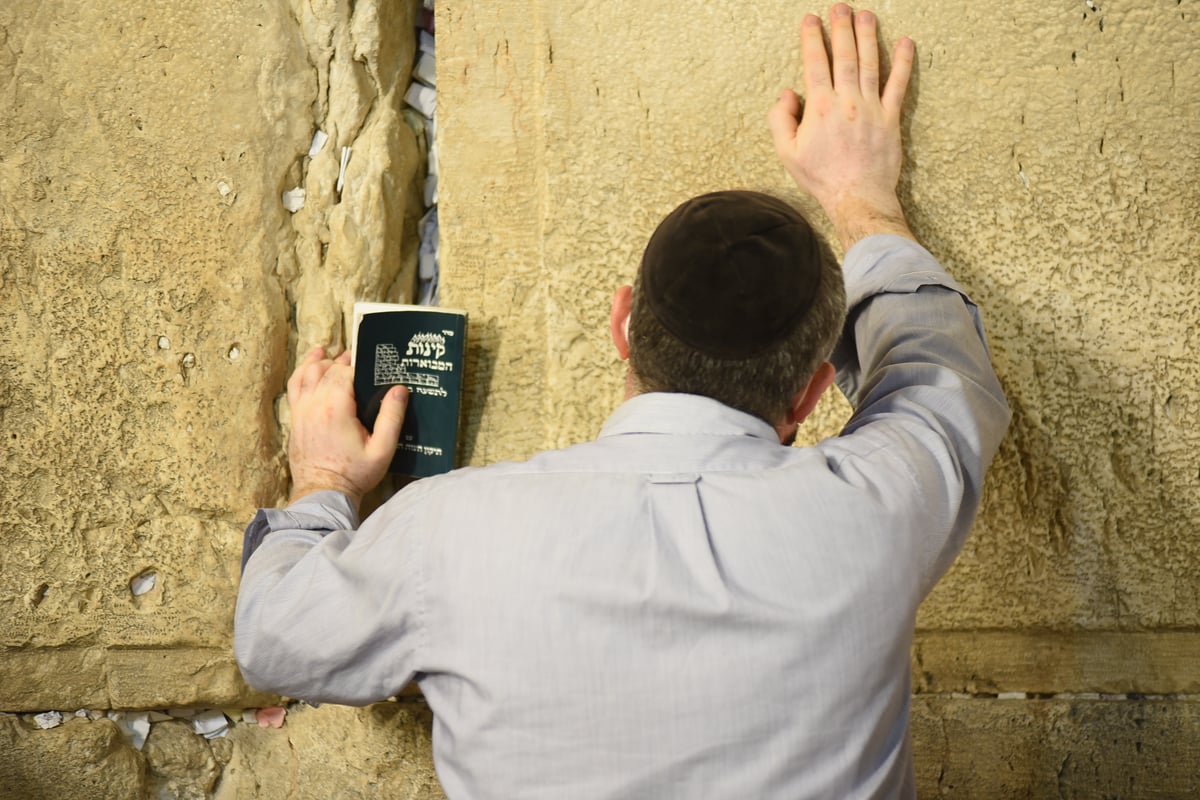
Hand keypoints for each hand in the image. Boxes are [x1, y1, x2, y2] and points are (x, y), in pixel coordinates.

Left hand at [285, 346, 408, 508]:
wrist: (323, 492)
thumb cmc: (354, 474)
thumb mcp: (382, 449)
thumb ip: (391, 418)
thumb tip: (399, 390)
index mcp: (336, 408)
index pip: (346, 372)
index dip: (359, 366)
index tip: (372, 367)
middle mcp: (315, 403)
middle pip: (328, 369)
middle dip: (344, 361)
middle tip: (359, 361)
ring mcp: (301, 409)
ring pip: (308, 372)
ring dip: (322, 362)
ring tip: (335, 356)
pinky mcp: (295, 417)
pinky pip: (295, 385)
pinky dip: (303, 371)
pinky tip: (312, 364)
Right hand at [768, 4, 915, 249]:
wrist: (857, 197)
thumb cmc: (821, 178)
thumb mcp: (787, 153)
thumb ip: (781, 119)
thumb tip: (788, 93)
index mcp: (819, 108)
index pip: (815, 63)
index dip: (812, 39)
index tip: (811, 20)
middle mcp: (846, 102)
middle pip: (844, 56)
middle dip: (841, 27)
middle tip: (840, 6)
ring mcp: (871, 108)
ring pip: (870, 63)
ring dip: (868, 35)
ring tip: (865, 14)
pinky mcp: (891, 118)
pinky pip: (898, 84)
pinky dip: (903, 61)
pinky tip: (905, 42)